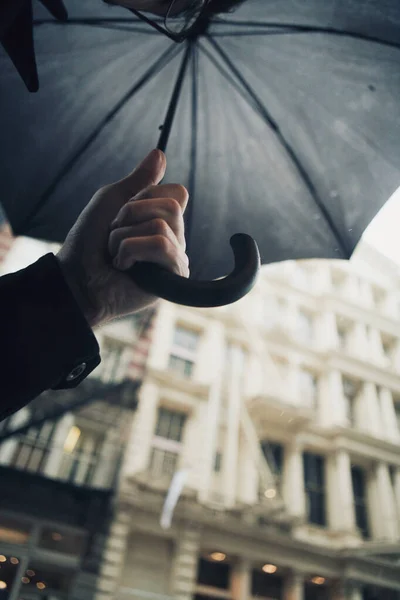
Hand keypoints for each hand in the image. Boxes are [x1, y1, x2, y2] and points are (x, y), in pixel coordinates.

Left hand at [57, 150, 188, 327]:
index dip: (146, 196)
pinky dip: (131, 250)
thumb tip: (160, 153)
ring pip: (162, 225)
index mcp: (164, 221)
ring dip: (124, 236)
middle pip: (172, 206)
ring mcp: (174, 260)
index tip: (123, 213)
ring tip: (115, 254)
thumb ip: (138, 180)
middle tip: (115, 234)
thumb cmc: (89, 242)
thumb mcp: (111, 200)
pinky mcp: (172, 279)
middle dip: (132, 214)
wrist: (76, 278)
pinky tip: (124, 267)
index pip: (178, 192)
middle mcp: (175, 239)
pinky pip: (162, 245)